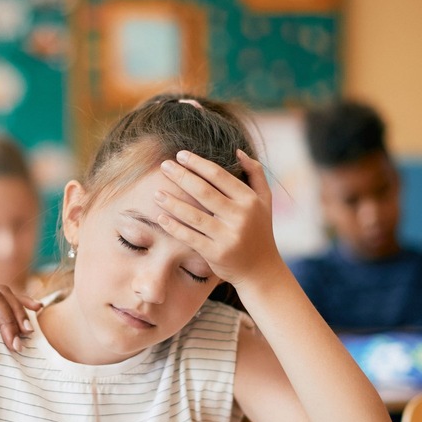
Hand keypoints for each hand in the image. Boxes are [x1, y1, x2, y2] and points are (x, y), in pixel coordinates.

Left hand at [154, 149, 278, 285]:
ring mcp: (228, 236)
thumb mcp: (264, 200)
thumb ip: (255, 174)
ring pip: (194, 215)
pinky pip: (190, 237)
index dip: (198, 164)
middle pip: (204, 191)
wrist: (260, 269)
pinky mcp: (216, 253)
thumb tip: (238, 152)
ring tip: (157, 193)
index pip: (219, 176)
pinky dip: (174, 227)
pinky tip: (161, 217)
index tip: (180, 155)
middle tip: (164, 165)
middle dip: (181, 176)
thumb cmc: (258, 230)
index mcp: (249, 200)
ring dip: (172, 202)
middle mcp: (240, 216)